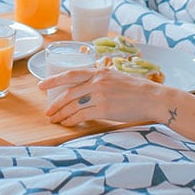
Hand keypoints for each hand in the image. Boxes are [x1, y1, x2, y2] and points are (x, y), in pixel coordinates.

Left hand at [40, 67, 166, 125]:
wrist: (152, 98)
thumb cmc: (137, 89)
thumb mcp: (116, 77)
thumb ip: (100, 80)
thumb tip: (85, 88)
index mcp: (99, 71)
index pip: (71, 74)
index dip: (54, 79)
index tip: (42, 85)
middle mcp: (97, 81)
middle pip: (68, 92)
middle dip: (55, 103)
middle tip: (47, 111)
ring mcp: (100, 95)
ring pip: (72, 105)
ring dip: (61, 114)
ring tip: (55, 120)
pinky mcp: (104, 109)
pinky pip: (81, 115)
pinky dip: (72, 120)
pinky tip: (68, 123)